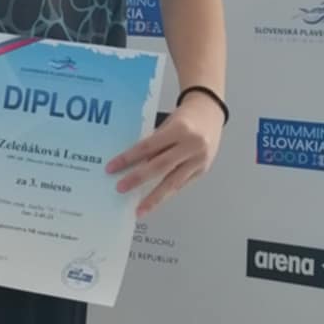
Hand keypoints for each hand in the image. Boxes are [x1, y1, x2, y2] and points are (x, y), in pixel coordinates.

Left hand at [106, 92, 222, 215]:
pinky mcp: (203, 170)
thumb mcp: (168, 124)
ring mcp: (199, 160)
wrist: (211, 113)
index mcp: (179, 129)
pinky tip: (154, 201)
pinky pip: (181, 185)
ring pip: (173, 182)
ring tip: (139, 210)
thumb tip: (133, 165)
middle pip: (160, 166)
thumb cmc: (185, 118)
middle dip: (138, 179)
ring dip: (154, 198)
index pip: (148, 146)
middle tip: (120, 188)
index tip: (111, 168)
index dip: (128, 158)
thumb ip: (154, 143)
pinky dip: (166, 193)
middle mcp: (191, 145)